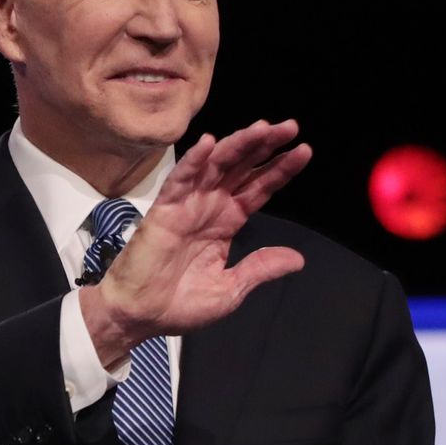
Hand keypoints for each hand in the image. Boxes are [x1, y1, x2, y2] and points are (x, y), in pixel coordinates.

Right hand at [81, 119, 311, 365]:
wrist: (141, 317)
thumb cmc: (180, 305)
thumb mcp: (231, 290)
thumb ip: (260, 268)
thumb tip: (297, 259)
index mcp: (227, 223)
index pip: (258, 188)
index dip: (280, 169)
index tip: (304, 150)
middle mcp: (210, 207)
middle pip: (241, 169)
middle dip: (265, 147)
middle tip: (290, 127)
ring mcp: (187, 206)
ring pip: (215, 166)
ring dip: (238, 145)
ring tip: (262, 129)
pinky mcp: (164, 211)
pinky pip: (180, 180)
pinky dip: (193, 161)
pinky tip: (209, 144)